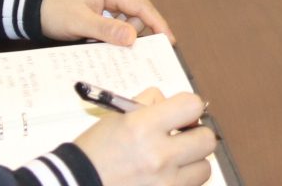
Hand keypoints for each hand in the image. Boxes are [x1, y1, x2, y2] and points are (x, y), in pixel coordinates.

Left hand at [41, 0, 172, 45]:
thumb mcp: (79, 22)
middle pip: (136, 14)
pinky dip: (111, 34)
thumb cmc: (52, 9)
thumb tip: (133, 38)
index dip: (157, 23)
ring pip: (125, 20)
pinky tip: (97, 41)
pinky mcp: (99, 8)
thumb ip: (107, 30)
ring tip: (96, 42)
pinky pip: (114, 22)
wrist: (29, 5)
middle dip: (131, 33)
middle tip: (119, 50)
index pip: (141, 5)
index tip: (169, 40)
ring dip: (118, 35)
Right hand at [73, 87, 217, 185]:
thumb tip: (172, 103)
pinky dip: (182, 182)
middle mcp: (157, 157)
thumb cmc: (93, 153)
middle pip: (206, 139)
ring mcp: (163, 184)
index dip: (189, 107)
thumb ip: (148, 104)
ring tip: (171, 162)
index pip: (192, 106)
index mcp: (143, 128)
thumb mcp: (116, 118)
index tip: (182, 114)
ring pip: (204, 168)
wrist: (76, 185)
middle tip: (181, 138)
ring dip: (191, 164)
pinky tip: (164, 177)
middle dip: (195, 135)